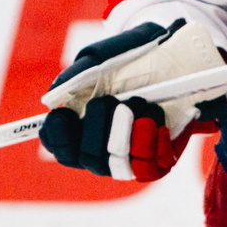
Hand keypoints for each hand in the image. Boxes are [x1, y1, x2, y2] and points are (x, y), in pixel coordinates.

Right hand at [39, 19, 226, 181]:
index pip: (58, 147)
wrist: (173, 61)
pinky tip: (157, 121)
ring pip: (118, 164)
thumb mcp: (102, 59)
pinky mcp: (158, 160)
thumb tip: (53, 97)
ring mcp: (130, 158)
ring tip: (138, 103)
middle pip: (88, 157)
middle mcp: (103, 149)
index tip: (63, 114)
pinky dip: (153, 142)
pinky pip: (151, 167)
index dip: (57, 135)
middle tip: (109, 100)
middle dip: (97, 128)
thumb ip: (77, 75)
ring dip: (126, 133)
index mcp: (81, 128)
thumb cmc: (130, 61)